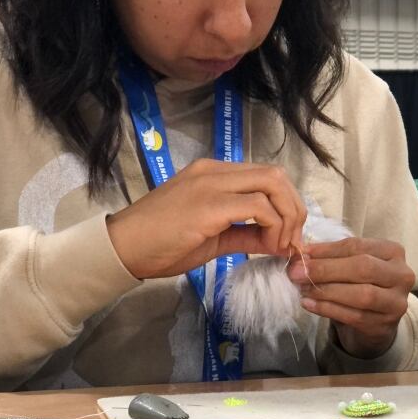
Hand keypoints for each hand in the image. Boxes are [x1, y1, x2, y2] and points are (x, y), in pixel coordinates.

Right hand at [106, 159, 306, 278]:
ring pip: (272, 184)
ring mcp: (212, 184)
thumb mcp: (212, 237)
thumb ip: (245, 233)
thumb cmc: (160, 244)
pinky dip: (274, 226)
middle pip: (275, 175)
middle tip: (293, 241)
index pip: (266, 176)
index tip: (289, 236)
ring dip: (287, 217)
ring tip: (281, 246)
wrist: (123, 247)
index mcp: (214, 173)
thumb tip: (277, 242)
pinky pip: (258, 206)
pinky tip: (269, 247)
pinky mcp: (209, 204)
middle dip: (294, 208)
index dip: (286, 205)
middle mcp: (215, 171)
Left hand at [287, 237, 414, 358]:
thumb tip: (300, 252)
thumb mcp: (348, 265)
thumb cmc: (359, 285)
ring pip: (361, 294)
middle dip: (326, 269)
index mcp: (393, 252)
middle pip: (362, 268)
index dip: (326, 250)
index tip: (300, 253)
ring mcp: (397, 302)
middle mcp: (401, 275)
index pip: (357, 246)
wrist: (373, 322)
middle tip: (296, 272)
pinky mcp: (385, 325)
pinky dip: (328, 309)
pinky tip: (309, 304)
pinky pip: (354, 316)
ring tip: (302, 288)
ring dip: (326, 291)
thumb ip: (329, 257)